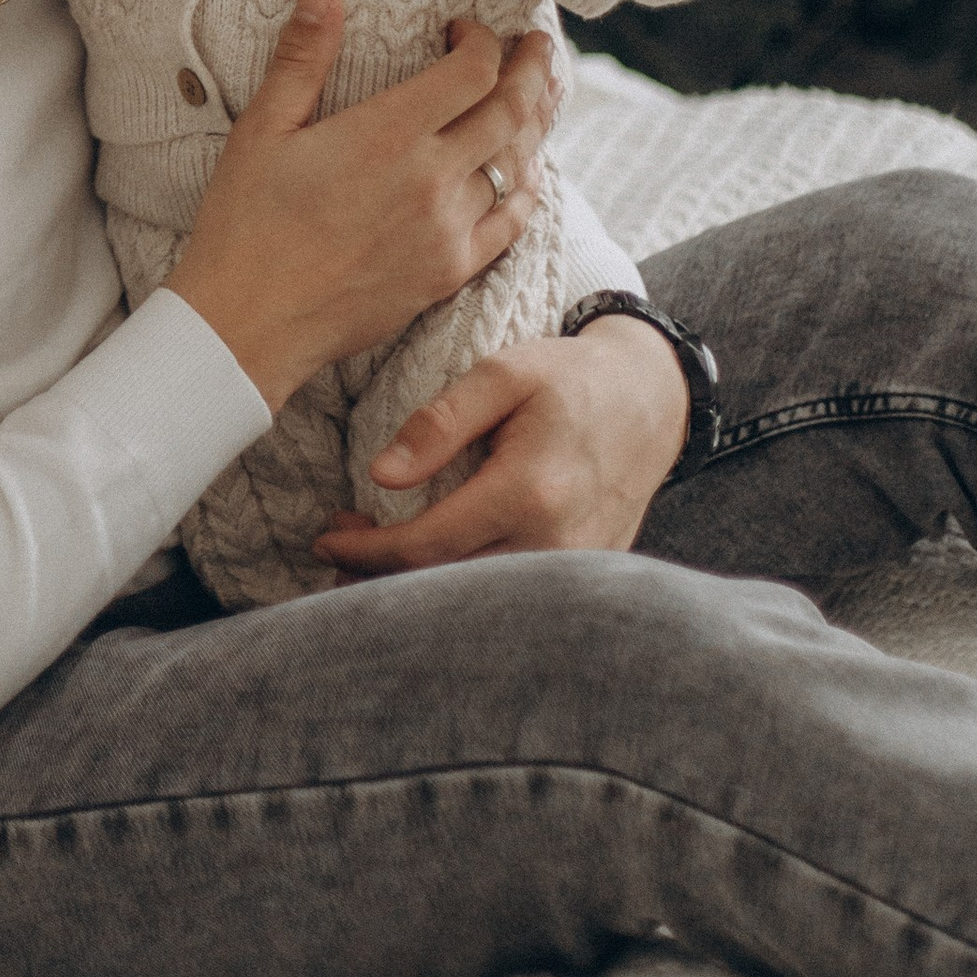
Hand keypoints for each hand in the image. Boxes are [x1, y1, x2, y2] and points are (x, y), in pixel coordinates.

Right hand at [168, 0, 557, 413]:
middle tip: (536, 45)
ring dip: (534, 124)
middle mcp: (432, 179)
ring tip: (537, 96)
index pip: (472, 71)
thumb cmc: (246, 222)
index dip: (482, 40)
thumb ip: (302, 56)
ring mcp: (448, 230)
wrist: (250, 321)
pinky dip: (528, 188)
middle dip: (530, 70)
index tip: (462, 29)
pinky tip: (527, 171)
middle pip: (512, 111)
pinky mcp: (450, 272)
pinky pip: (512, 222)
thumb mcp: (263, 128)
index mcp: (388, 134)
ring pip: (519, 165)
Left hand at [311, 314, 687, 576]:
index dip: (366, 551)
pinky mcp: (584, 576)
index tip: (325, 539)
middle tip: (337, 551)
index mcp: (530, 492)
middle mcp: (555, 545)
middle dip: (380, 577)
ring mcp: (574, 570)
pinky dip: (462, 588)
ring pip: (477, 601)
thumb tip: (380, 475)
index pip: (426, 546)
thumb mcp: (501, 375)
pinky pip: (511, 598)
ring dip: (418, 590)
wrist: (652, 400)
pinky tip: (430, 567)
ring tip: (371, 562)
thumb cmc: (570, 380)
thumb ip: (439, 422)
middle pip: (446, 588)